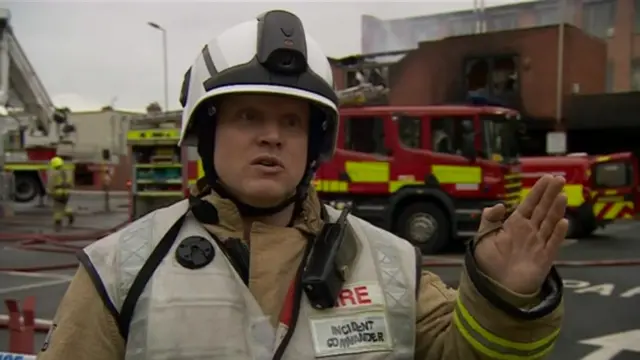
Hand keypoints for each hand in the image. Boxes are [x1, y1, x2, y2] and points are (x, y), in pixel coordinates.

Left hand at [474, 175, 567, 293]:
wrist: (495, 287)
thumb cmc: (489, 264)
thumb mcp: (483, 237)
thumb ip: (489, 220)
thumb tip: (500, 205)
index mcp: (515, 225)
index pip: (529, 204)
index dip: (538, 191)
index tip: (547, 178)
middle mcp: (530, 232)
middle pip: (542, 209)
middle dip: (550, 194)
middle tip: (559, 179)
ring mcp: (539, 244)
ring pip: (550, 223)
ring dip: (556, 209)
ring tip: (562, 195)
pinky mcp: (544, 259)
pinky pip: (553, 244)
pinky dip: (559, 233)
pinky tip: (563, 222)